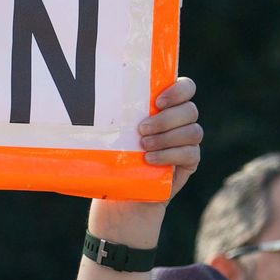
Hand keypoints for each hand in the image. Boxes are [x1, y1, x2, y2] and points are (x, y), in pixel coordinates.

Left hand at [87, 78, 200, 244]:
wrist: (122, 192)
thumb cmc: (115, 156)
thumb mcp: (115, 133)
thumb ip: (116, 114)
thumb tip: (87, 101)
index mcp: (166, 106)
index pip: (186, 88)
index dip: (178, 91)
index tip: (157, 101)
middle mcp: (181, 122)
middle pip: (190, 110)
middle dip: (166, 119)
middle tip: (141, 129)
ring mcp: (187, 142)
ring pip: (192, 131)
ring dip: (167, 137)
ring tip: (143, 146)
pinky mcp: (189, 162)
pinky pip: (190, 153)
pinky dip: (170, 155)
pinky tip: (150, 160)